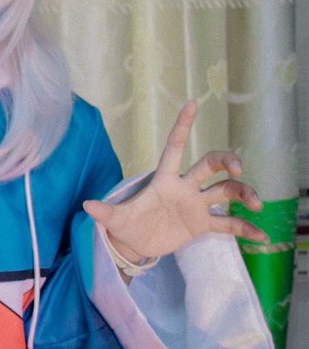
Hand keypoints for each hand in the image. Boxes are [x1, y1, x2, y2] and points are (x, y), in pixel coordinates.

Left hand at [82, 100, 266, 261]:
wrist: (134, 245)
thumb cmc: (124, 225)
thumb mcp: (115, 219)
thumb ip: (105, 212)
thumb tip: (87, 206)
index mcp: (164, 179)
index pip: (175, 146)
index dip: (183, 126)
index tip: (192, 103)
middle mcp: (184, 187)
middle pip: (209, 165)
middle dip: (226, 161)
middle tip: (236, 169)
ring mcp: (195, 205)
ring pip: (226, 190)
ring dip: (244, 194)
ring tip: (256, 205)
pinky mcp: (201, 224)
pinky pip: (228, 224)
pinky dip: (245, 229)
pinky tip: (262, 237)